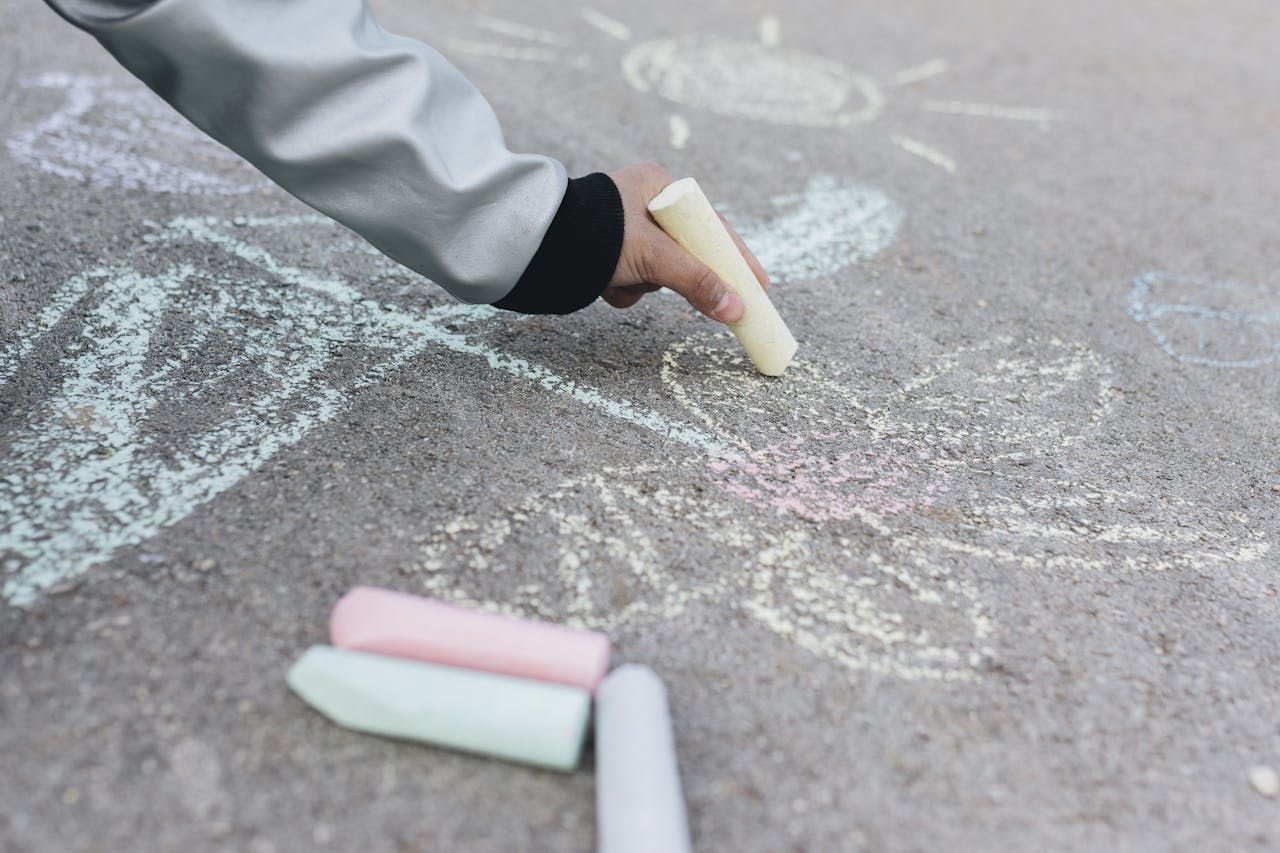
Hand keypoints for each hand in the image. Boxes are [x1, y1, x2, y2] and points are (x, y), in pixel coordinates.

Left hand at [602, 163, 769, 322]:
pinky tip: (606, 286)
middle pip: (687, 253)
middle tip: (715, 305)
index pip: (712, 225)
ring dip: (646, 285)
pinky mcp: (610, 255)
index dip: (736, 257)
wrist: (535, 249)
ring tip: (623, 280)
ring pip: (660, 272)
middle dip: (681, 277)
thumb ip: (696, 281)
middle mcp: (645, 205)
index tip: (759, 285)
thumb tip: (737, 309)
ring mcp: (627, 231)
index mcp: (659, 187)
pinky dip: (624, 289)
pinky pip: (635, 280)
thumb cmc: (594, 236)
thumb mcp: (652, 256)